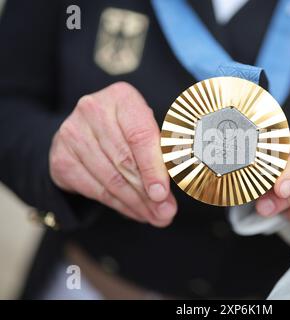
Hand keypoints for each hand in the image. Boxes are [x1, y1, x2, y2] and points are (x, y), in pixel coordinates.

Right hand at [49, 82, 175, 226]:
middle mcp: (93, 110)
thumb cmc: (128, 130)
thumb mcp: (148, 131)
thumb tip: (167, 198)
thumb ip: (161, 156)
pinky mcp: (61, 158)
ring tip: (154, 216)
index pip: (140, 136)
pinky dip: (118, 205)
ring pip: (110, 179)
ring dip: (135, 203)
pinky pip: (94, 190)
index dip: (153, 168)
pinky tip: (134, 211)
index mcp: (122, 98)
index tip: (163, 194)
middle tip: (165, 213)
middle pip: (125, 161)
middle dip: (148, 193)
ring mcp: (72, 133)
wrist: (88, 130)